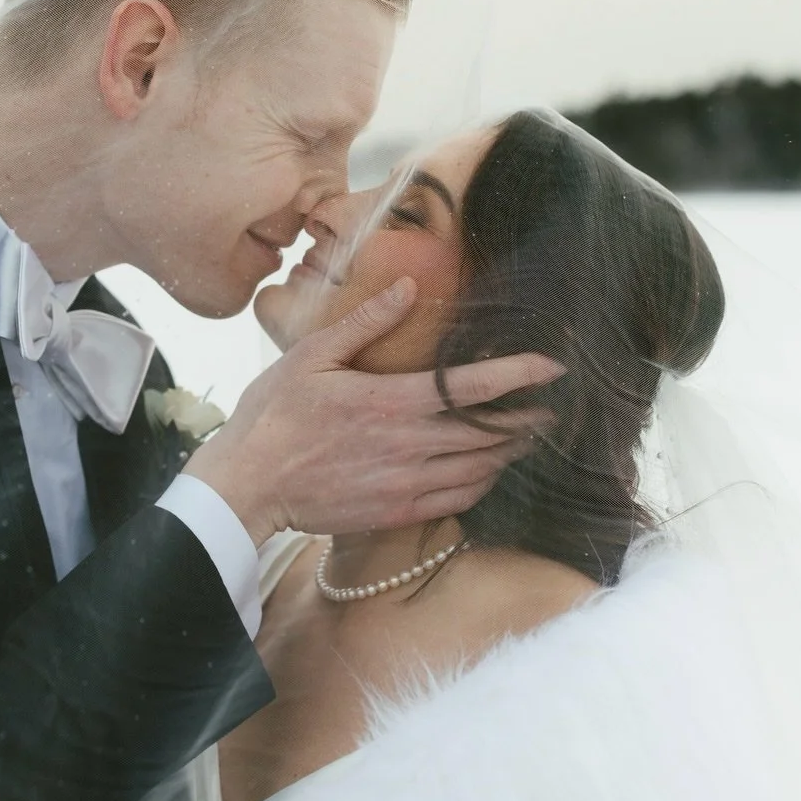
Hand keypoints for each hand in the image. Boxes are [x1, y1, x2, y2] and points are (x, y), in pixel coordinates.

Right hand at [184, 278, 564, 544]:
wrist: (247, 485)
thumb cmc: (273, 416)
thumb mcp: (310, 356)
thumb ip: (365, 323)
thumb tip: (406, 288)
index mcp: (391, 401)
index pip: (472, 386)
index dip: (520, 375)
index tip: (553, 365)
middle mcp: (409, 445)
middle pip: (490, 431)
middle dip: (528, 418)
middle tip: (553, 405)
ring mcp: (406, 483)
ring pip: (481, 468)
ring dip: (510, 452)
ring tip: (529, 437)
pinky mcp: (396, 512)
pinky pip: (458, 500)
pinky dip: (483, 484)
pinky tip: (489, 471)